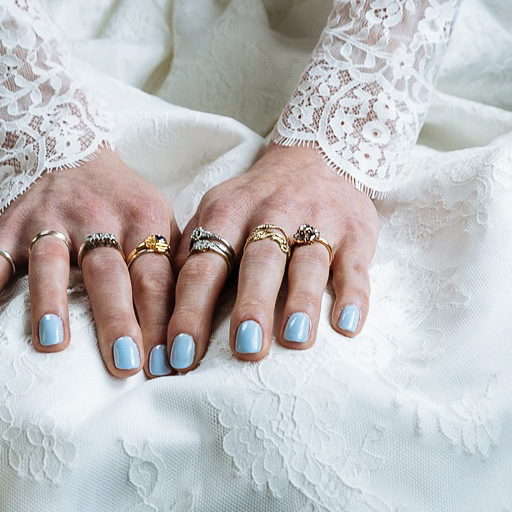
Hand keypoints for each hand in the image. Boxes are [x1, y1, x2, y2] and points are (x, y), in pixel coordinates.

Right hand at [0, 149, 178, 378]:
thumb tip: (192, 333)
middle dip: (117, 318)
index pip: (155, 276)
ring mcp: (48, 221)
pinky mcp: (9, 227)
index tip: (169, 364)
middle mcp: (96, 218)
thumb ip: (173, 267)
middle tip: (124, 364)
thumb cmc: (121, 203)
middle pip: (107, 272)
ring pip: (49, 262)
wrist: (66, 144)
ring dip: (51, 303)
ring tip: (53, 345)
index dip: (163, 320)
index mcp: (141, 219)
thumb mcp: (158, 219)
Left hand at [164, 142, 378, 371]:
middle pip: (259, 263)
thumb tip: (157, 319)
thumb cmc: (253, 206)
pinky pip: (355, 266)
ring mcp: (317, 223)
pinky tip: (348, 325)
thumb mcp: (214, 216)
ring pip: (308, 263)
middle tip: (244, 348)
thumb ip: (188, 259)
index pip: (203, 267)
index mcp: (226, 214)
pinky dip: (354, 295)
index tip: (179, 354)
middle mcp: (271, 215)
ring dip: (302, 301)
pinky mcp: (355, 233)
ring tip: (295, 339)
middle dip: (251, 305)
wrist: (315, 156)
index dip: (190, 311)